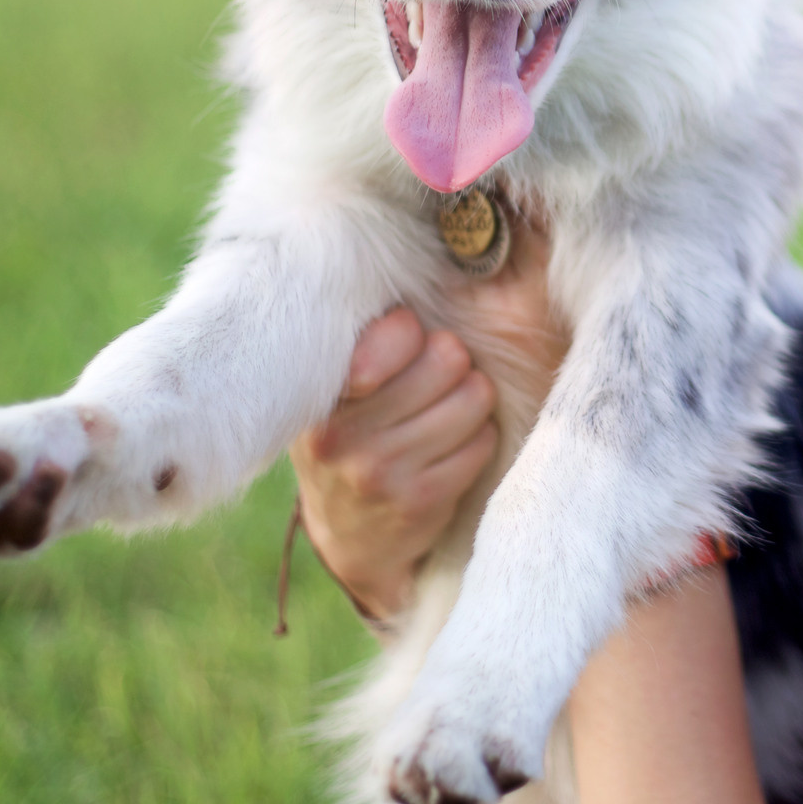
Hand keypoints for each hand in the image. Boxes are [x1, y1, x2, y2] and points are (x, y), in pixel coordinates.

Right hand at [292, 310, 499, 622]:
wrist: (347, 535)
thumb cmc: (353, 434)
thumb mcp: (339, 386)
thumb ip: (374, 337)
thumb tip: (451, 268)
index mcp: (321, 390)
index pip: (397, 331)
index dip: (413, 335)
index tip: (406, 347)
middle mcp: (341, 431)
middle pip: (448, 356)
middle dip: (453, 364)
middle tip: (436, 383)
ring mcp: (378, 470)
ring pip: (473, 397)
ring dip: (470, 403)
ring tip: (443, 416)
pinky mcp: (417, 501)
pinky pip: (481, 442)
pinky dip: (476, 441)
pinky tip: (448, 450)